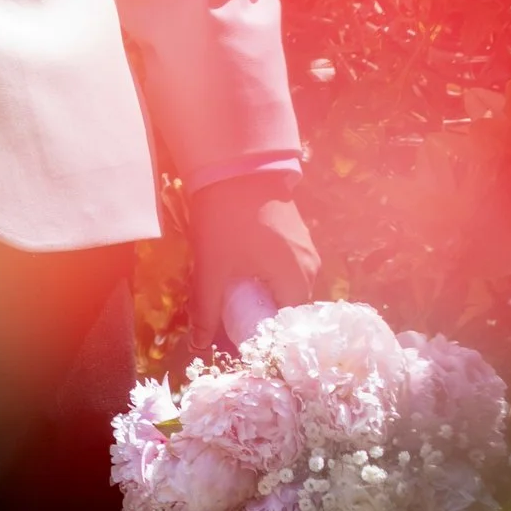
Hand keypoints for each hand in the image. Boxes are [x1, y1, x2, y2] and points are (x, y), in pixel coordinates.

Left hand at [187, 177, 320, 351]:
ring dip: (263, 293)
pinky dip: (267, 274)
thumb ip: (206, 309)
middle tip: (231, 317)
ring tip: (234, 295)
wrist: (234, 165)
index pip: (287, 326)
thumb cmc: (225, 220)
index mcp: (298, 280)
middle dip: (260, 314)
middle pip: (288, 306)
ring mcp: (306, 248)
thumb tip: (199, 345)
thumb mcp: (211, 268)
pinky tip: (244, 271)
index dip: (261, 334)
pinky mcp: (297, 234)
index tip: (237, 337)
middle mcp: (311, 267)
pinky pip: (286, 266)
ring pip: (286, 284)